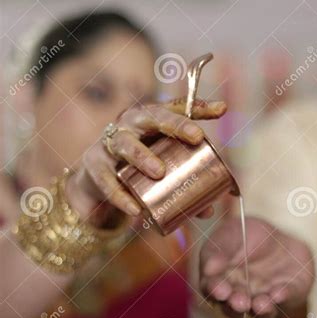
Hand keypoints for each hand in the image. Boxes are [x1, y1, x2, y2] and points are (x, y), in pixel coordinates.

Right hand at [68, 97, 225, 221]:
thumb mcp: (159, 166)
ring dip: (143, 157)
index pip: (175, 108)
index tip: (220, 111)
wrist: (97, 179)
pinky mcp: (96, 168)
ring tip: (159, 172)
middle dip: (175, 124)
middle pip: (152, 117)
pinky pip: (108, 182)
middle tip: (196, 137)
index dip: (198, 108)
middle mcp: (130, 125)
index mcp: (150, 120)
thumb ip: (184, 184)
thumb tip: (212, 209)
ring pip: (126, 145)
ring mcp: (110, 144)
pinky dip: (121, 196)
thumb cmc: (136, 167)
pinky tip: (136, 209)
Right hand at [200, 216, 314, 317]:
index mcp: (220, 280)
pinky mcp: (289, 293)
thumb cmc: (246, 235)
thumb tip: (209, 268)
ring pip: (260, 309)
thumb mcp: (229, 233)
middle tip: (239, 302)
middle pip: (234, 306)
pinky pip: (287, 297)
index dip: (214, 290)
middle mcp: (240, 294)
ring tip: (260, 304)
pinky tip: (279, 293)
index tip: (219, 290)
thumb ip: (217, 250)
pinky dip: (283, 296)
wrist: (279, 234)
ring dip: (260, 307)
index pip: (212, 288)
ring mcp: (265, 296)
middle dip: (236, 304)